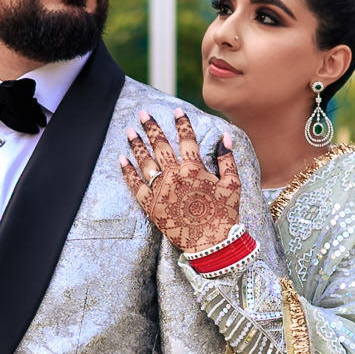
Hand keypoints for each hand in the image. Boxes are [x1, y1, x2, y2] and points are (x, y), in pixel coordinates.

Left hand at [119, 109, 241, 256]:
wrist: (211, 244)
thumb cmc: (224, 214)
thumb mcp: (232, 184)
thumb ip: (227, 159)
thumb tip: (225, 137)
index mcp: (195, 169)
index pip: (186, 139)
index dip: (182, 123)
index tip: (176, 110)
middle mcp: (175, 176)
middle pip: (161, 146)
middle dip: (151, 127)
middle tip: (143, 114)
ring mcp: (161, 190)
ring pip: (145, 162)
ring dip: (136, 144)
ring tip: (129, 130)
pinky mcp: (151, 206)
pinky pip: (135, 185)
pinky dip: (128, 172)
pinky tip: (122, 159)